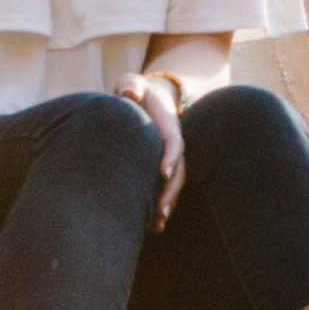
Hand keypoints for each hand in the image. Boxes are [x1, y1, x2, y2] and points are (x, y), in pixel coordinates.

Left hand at [127, 71, 190, 223]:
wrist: (146, 98)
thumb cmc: (135, 91)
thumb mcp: (132, 83)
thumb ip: (131, 86)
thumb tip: (129, 93)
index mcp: (169, 125)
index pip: (175, 142)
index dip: (171, 157)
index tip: (164, 172)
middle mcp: (173, 144)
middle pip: (179, 170)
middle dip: (172, 191)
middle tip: (161, 210)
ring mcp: (170, 158)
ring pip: (175, 184)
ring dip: (168, 203)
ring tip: (158, 224)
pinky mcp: (162, 167)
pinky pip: (165, 188)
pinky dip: (161, 205)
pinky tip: (152, 226)